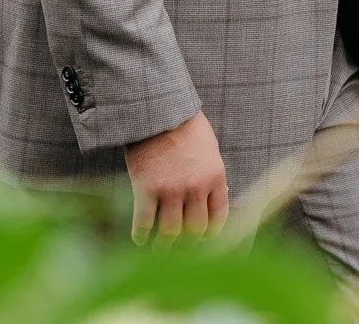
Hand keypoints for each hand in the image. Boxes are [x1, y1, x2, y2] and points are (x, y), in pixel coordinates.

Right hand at [126, 111, 228, 242]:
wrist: (157, 108)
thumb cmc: (185, 125)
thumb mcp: (209, 148)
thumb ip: (212, 175)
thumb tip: (217, 198)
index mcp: (215, 176)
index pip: (218, 218)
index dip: (210, 233)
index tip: (202, 238)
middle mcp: (196, 187)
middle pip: (195, 230)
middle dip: (188, 243)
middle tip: (180, 247)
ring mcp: (171, 190)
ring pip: (170, 233)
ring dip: (164, 246)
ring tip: (159, 249)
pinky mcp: (146, 189)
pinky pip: (144, 223)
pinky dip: (141, 235)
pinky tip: (139, 238)